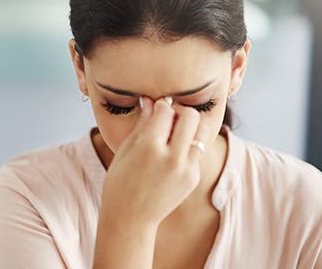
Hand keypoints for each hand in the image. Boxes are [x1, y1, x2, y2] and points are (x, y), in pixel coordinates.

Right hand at [99, 95, 209, 227]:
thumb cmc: (120, 182)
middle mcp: (171, 157)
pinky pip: (196, 152)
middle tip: (170, 116)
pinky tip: (172, 153)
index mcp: (149, 147)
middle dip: (180, 110)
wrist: (130, 219)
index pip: (165, 111)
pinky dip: (187, 146)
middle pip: (190, 116)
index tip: (156, 106)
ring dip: (190, 126)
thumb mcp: (126, 150)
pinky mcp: (193, 178)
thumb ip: (142, 124)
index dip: (161, 105)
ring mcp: (186, 169)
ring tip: (176, 131)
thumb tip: (150, 102)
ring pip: (202, 132)